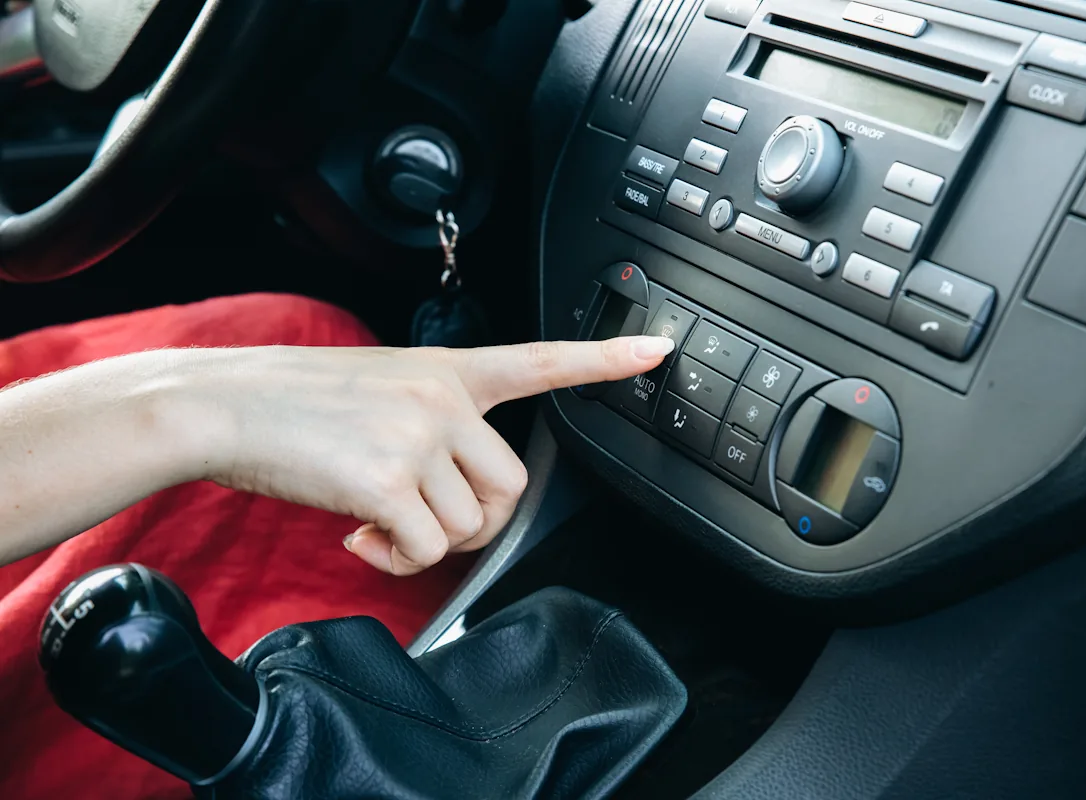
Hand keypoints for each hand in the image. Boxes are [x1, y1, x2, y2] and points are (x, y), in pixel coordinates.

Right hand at [199, 336, 673, 574]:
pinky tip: (359, 536)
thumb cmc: (293, 402)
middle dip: (476, 519)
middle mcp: (443, 399)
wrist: (223, 404)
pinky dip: (395, 559)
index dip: (603, 360)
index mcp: (446, 369)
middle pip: (511, 486)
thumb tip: (457, 501)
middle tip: (425, 520)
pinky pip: (426, 550)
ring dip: (426, 541)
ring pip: (468, 525)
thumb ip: (434, 425)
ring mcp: (419, 437)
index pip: (539, 361)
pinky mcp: (389, 481)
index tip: (656, 351)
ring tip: (376, 523)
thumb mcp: (379, 387)